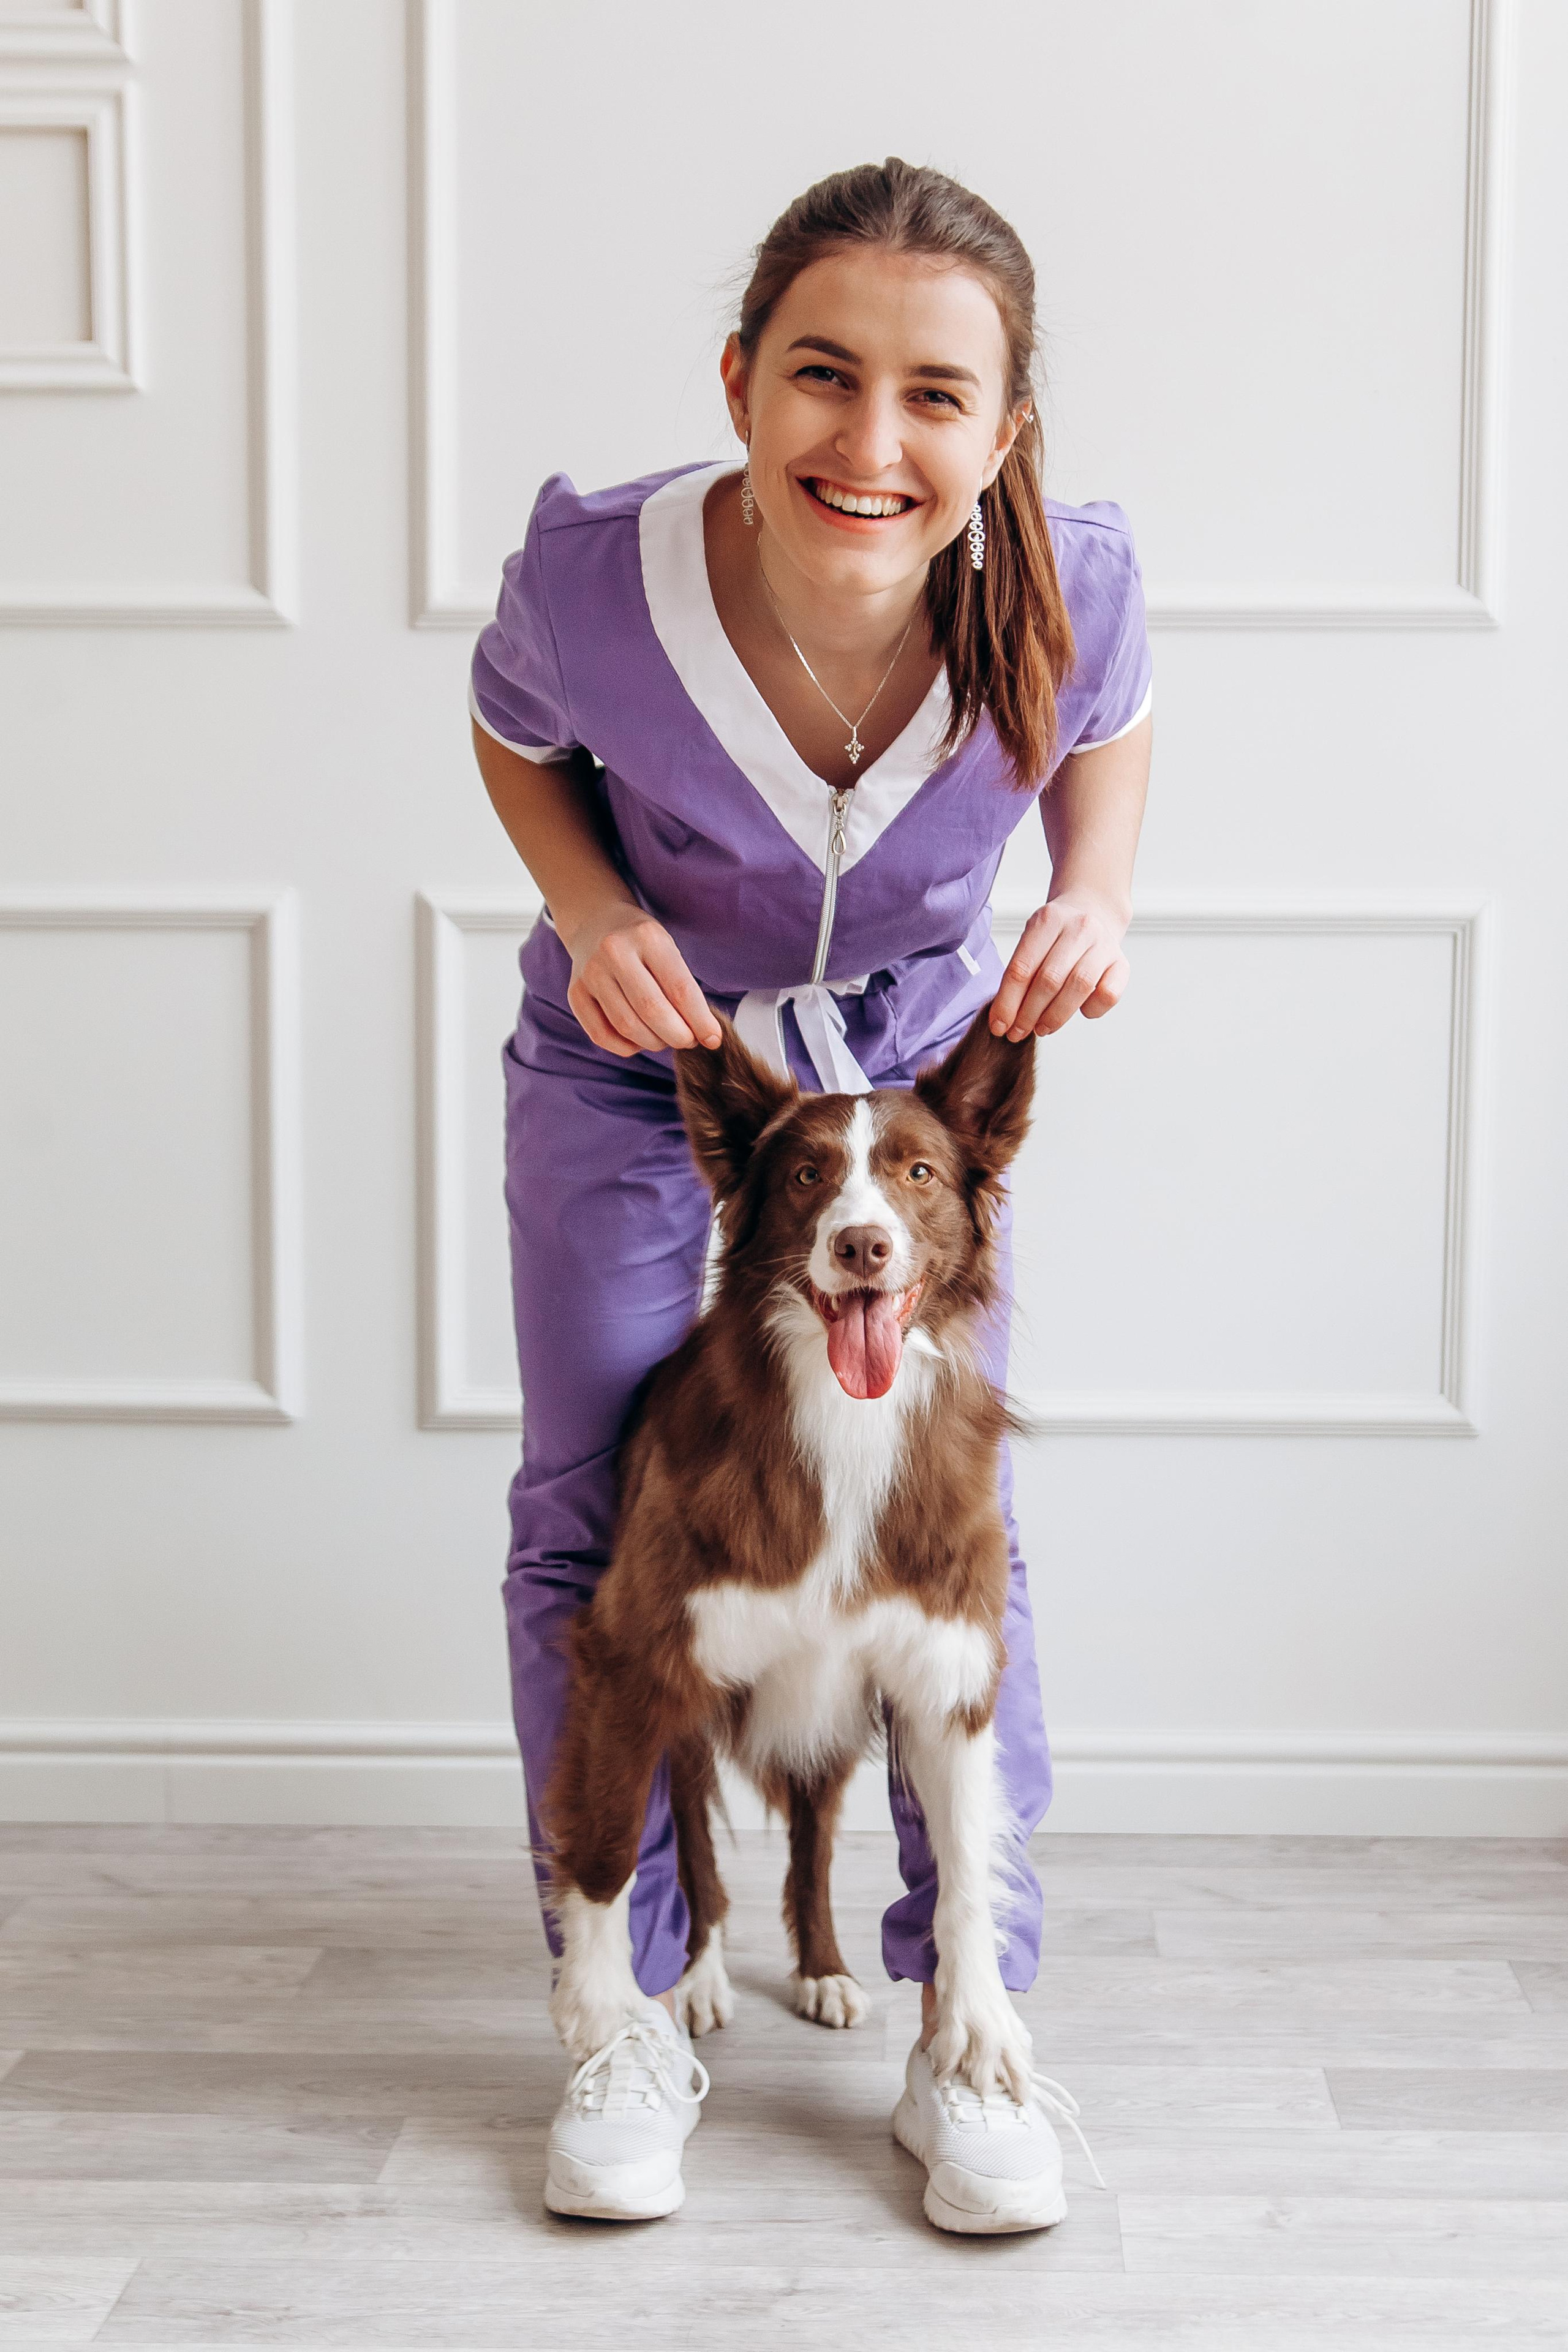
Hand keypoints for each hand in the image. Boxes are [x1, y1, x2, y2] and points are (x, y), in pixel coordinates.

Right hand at [563, 900, 722, 1057]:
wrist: (596, 923)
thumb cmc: (642, 943)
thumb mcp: (667, 949)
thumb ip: (683, 988)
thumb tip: (705, 1035)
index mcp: (647, 937)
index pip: (680, 988)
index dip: (700, 1020)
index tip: (713, 1039)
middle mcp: (614, 952)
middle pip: (652, 1011)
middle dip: (678, 1036)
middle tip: (689, 1041)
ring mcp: (590, 973)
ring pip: (627, 1027)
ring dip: (654, 1043)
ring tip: (666, 1038)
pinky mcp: (575, 993)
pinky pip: (602, 1036)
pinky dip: (627, 1047)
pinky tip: (639, 1039)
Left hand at [989, 890, 1129, 1038]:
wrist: (1094, 910)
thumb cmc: (1057, 934)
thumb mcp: (1032, 940)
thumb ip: (1020, 973)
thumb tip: (1003, 1018)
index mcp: (1048, 920)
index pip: (1021, 968)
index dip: (1007, 1003)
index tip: (998, 1026)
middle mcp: (1079, 928)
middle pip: (1049, 980)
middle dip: (1028, 1014)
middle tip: (1017, 1033)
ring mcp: (1104, 944)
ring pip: (1079, 987)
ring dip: (1056, 1016)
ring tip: (1042, 1028)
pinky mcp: (1122, 963)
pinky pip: (1108, 995)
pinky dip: (1092, 1009)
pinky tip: (1080, 1011)